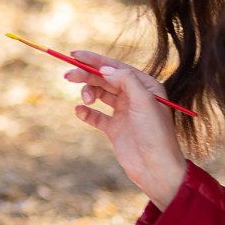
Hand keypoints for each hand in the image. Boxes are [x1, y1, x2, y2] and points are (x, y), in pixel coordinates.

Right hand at [65, 52, 186, 210]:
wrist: (156, 169)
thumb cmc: (155, 134)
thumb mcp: (144, 102)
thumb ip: (126, 81)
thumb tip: (105, 68)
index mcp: (145, 86)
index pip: (116, 67)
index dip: (95, 60)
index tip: (75, 56)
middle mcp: (134, 97)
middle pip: (105, 79)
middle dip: (87, 76)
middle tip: (68, 76)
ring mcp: (123, 113)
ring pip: (99, 95)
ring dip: (88, 93)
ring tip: (85, 100)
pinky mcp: (115, 129)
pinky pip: (95, 116)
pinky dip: (86, 112)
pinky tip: (80, 111)